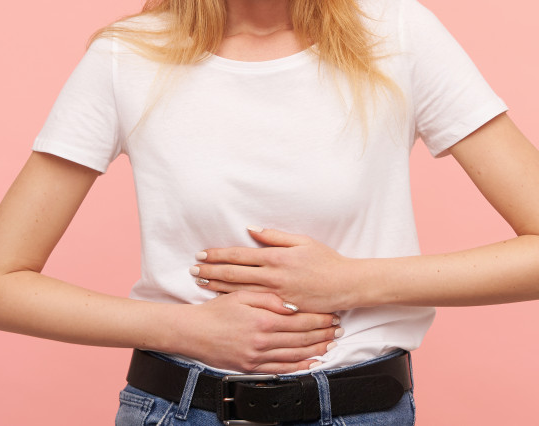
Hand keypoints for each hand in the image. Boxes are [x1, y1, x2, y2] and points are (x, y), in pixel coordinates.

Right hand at [175, 291, 341, 373]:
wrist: (192, 332)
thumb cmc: (216, 310)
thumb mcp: (241, 295)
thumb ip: (269, 299)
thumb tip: (293, 305)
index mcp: (262, 320)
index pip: (299, 320)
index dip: (318, 317)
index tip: (332, 313)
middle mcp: (262, 341)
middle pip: (301, 338)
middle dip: (322, 333)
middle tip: (338, 329)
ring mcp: (257, 357)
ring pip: (294, 355)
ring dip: (315, 350)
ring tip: (330, 344)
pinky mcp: (251, 368)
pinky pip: (281, 370)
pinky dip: (299, 367)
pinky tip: (311, 363)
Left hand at [190, 227, 358, 313]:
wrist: (345, 285)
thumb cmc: (325, 261)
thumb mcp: (302, 241)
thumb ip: (275, 236)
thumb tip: (251, 230)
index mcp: (277, 257)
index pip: (240, 255)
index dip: (218, 255)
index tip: (202, 255)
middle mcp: (273, 276)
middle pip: (234, 274)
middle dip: (211, 271)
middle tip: (192, 270)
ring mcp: (276, 294)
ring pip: (240, 291)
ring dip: (218, 287)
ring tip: (200, 284)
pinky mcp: (281, 308)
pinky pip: (254, 305)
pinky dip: (236, 301)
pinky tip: (223, 300)